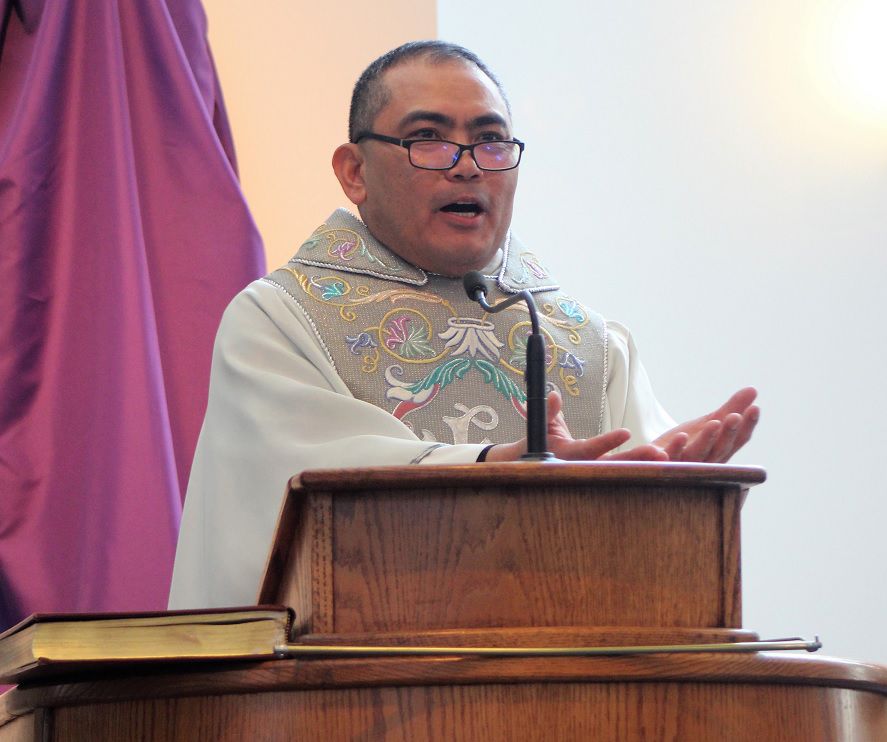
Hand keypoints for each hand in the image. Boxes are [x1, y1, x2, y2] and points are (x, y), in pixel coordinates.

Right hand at [485, 390, 681, 461]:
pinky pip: (626, 475)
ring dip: (645, 466)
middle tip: (659, 451)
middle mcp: (585, 468)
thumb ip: (548, 412)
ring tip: (667, 456)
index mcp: (571, 455)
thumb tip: (554, 395)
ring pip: (624, 472)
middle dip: (637, 459)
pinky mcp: (603, 477)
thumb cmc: (535, 445)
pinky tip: (665, 464)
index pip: (590, 449)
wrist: (530, 470)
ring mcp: (595, 474)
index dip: (607, 441)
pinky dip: (645, 471)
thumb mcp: (540, 428)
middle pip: (614, 465)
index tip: (625, 432)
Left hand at [653, 387, 759, 462]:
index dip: (746, 426)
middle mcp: (703, 462)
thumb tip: (753, 389)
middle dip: (727, 433)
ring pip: (693, 456)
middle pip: (717, 450)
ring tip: (712, 424)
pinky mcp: (657, 465)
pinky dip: (665, 453)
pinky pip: (661, 461)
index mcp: (718, 452)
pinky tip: (670, 443)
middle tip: (734, 417)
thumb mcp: (709, 423)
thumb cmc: (689, 443)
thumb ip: (731, 408)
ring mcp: (680, 466)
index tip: (755, 408)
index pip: (736, 441)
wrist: (656, 461)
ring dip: (703, 441)